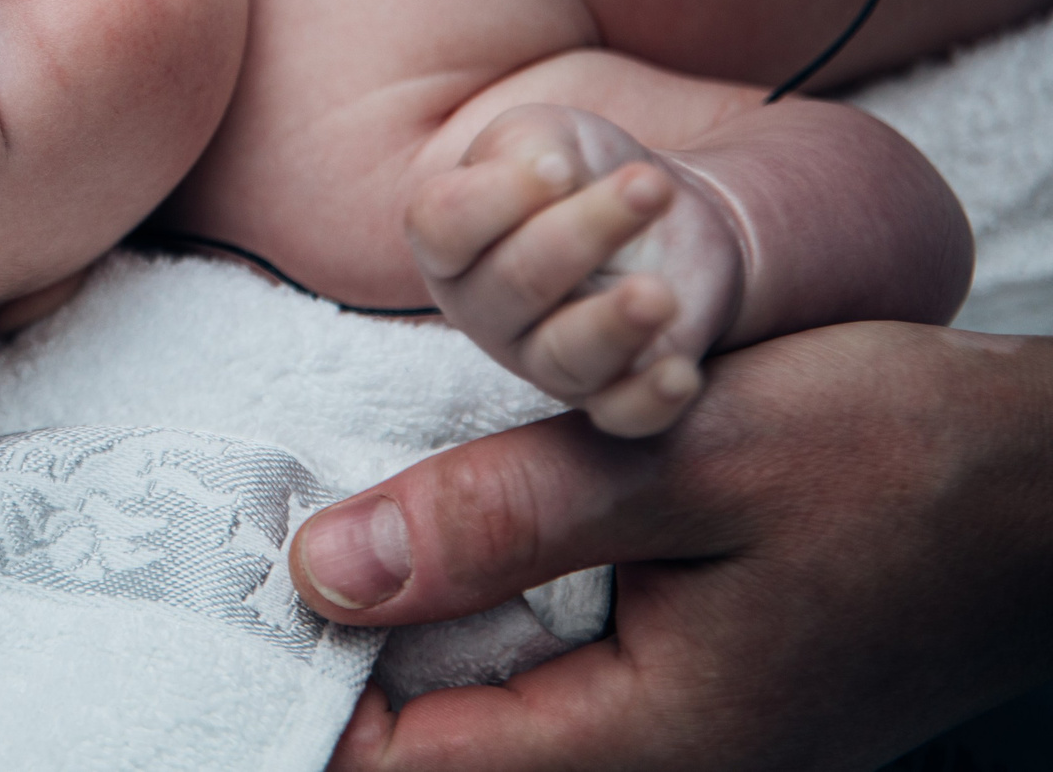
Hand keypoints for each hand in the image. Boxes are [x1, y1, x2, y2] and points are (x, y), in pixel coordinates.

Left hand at [289, 324, 1052, 769]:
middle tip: (258, 565)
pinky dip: (481, 625)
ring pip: (494, 723)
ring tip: (330, 548)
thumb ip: (500, 520)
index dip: (306, 702)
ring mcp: (690, 741)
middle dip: (345, 673)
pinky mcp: (705, 699)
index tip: (227, 607)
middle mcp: (666, 766)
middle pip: (443, 759)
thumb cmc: (893, 457)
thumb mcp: (681, 459)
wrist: (1049, 482)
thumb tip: (325, 570)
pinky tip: (443, 548)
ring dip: (409, 646)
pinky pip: (553, 688)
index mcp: (653, 740)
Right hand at [408, 105, 741, 435]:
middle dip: (583, 233)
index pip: (443, 226)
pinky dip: (648, 402)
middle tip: (650, 186)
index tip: (563, 163)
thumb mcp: (548, 138)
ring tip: (659, 293)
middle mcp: (485, 309)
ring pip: (563, 357)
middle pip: (515, 283)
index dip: (497, 196)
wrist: (661, 214)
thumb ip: (528, 146)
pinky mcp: (611, 394)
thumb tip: (543, 170)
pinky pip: (621, 417)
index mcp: (451, 242)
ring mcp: (543, 359)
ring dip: (612, 326)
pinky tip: (680, 373)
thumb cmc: (584, 172)